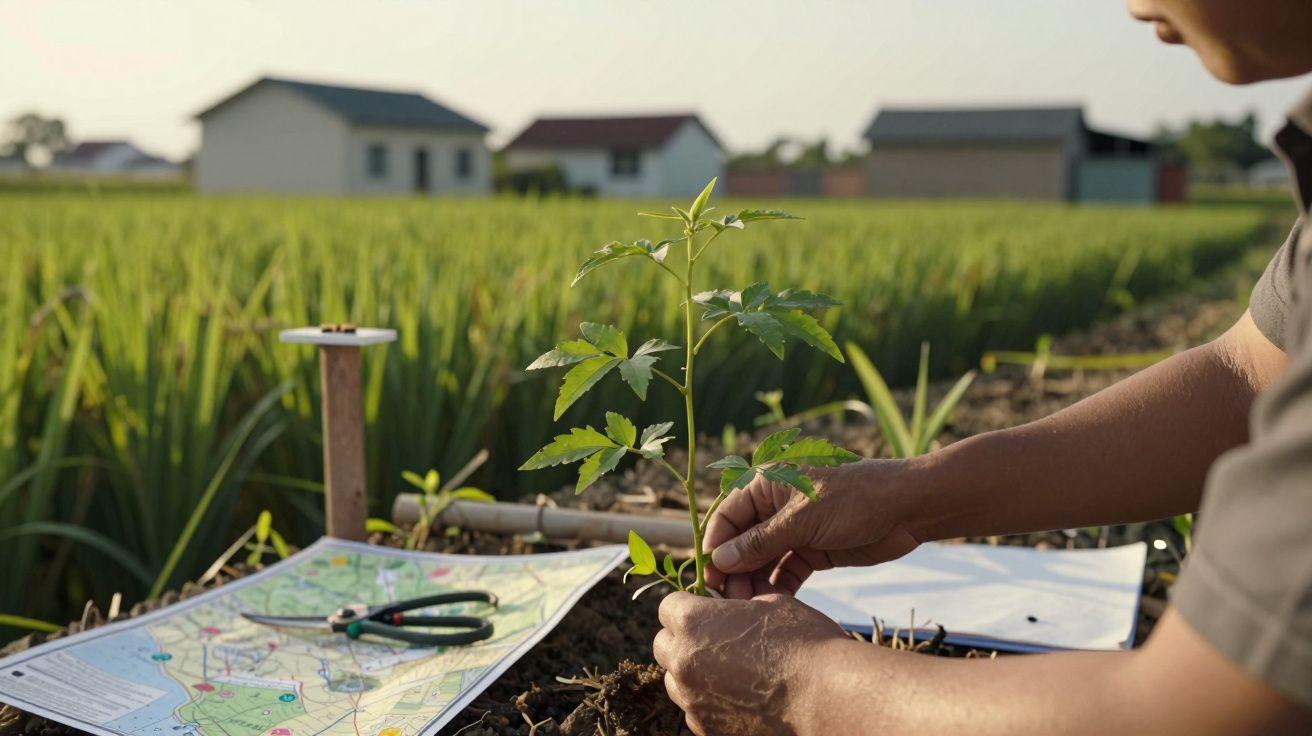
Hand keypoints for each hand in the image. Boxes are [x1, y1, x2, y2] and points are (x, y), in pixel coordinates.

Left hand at [653, 591, 849, 734]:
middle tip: (718, 639)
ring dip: (693, 672)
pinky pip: (695, 711)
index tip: (710, 610)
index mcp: (693, 623)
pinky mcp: (707, 731)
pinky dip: (709, 702)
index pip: (668, 606)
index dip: (690, 605)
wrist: (828, 700)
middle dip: (685, 639)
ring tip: (731, 671)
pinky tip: (741, 698)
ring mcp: (693, 701)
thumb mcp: (773, 604)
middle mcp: (683, 662)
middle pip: (664, 645)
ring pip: (676, 681)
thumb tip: (731, 602)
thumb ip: (739, 603)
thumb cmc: (805, 644)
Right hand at [705, 458, 922, 597]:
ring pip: (762, 559)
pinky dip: (778, 587)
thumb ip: (760, 541)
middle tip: (732, 602)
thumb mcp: (803, 519)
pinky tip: (773, 605)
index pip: (727, 517)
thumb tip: (720, 560)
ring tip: (751, 608)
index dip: (716, 547)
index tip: (710, 578)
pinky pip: (786, 570)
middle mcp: (776, 505)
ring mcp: (795, 529)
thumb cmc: (855, 499)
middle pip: (742, 541)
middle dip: (734, 570)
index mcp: (767, 484)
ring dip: (755, 582)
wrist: (909, 508)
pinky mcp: (813, 549)